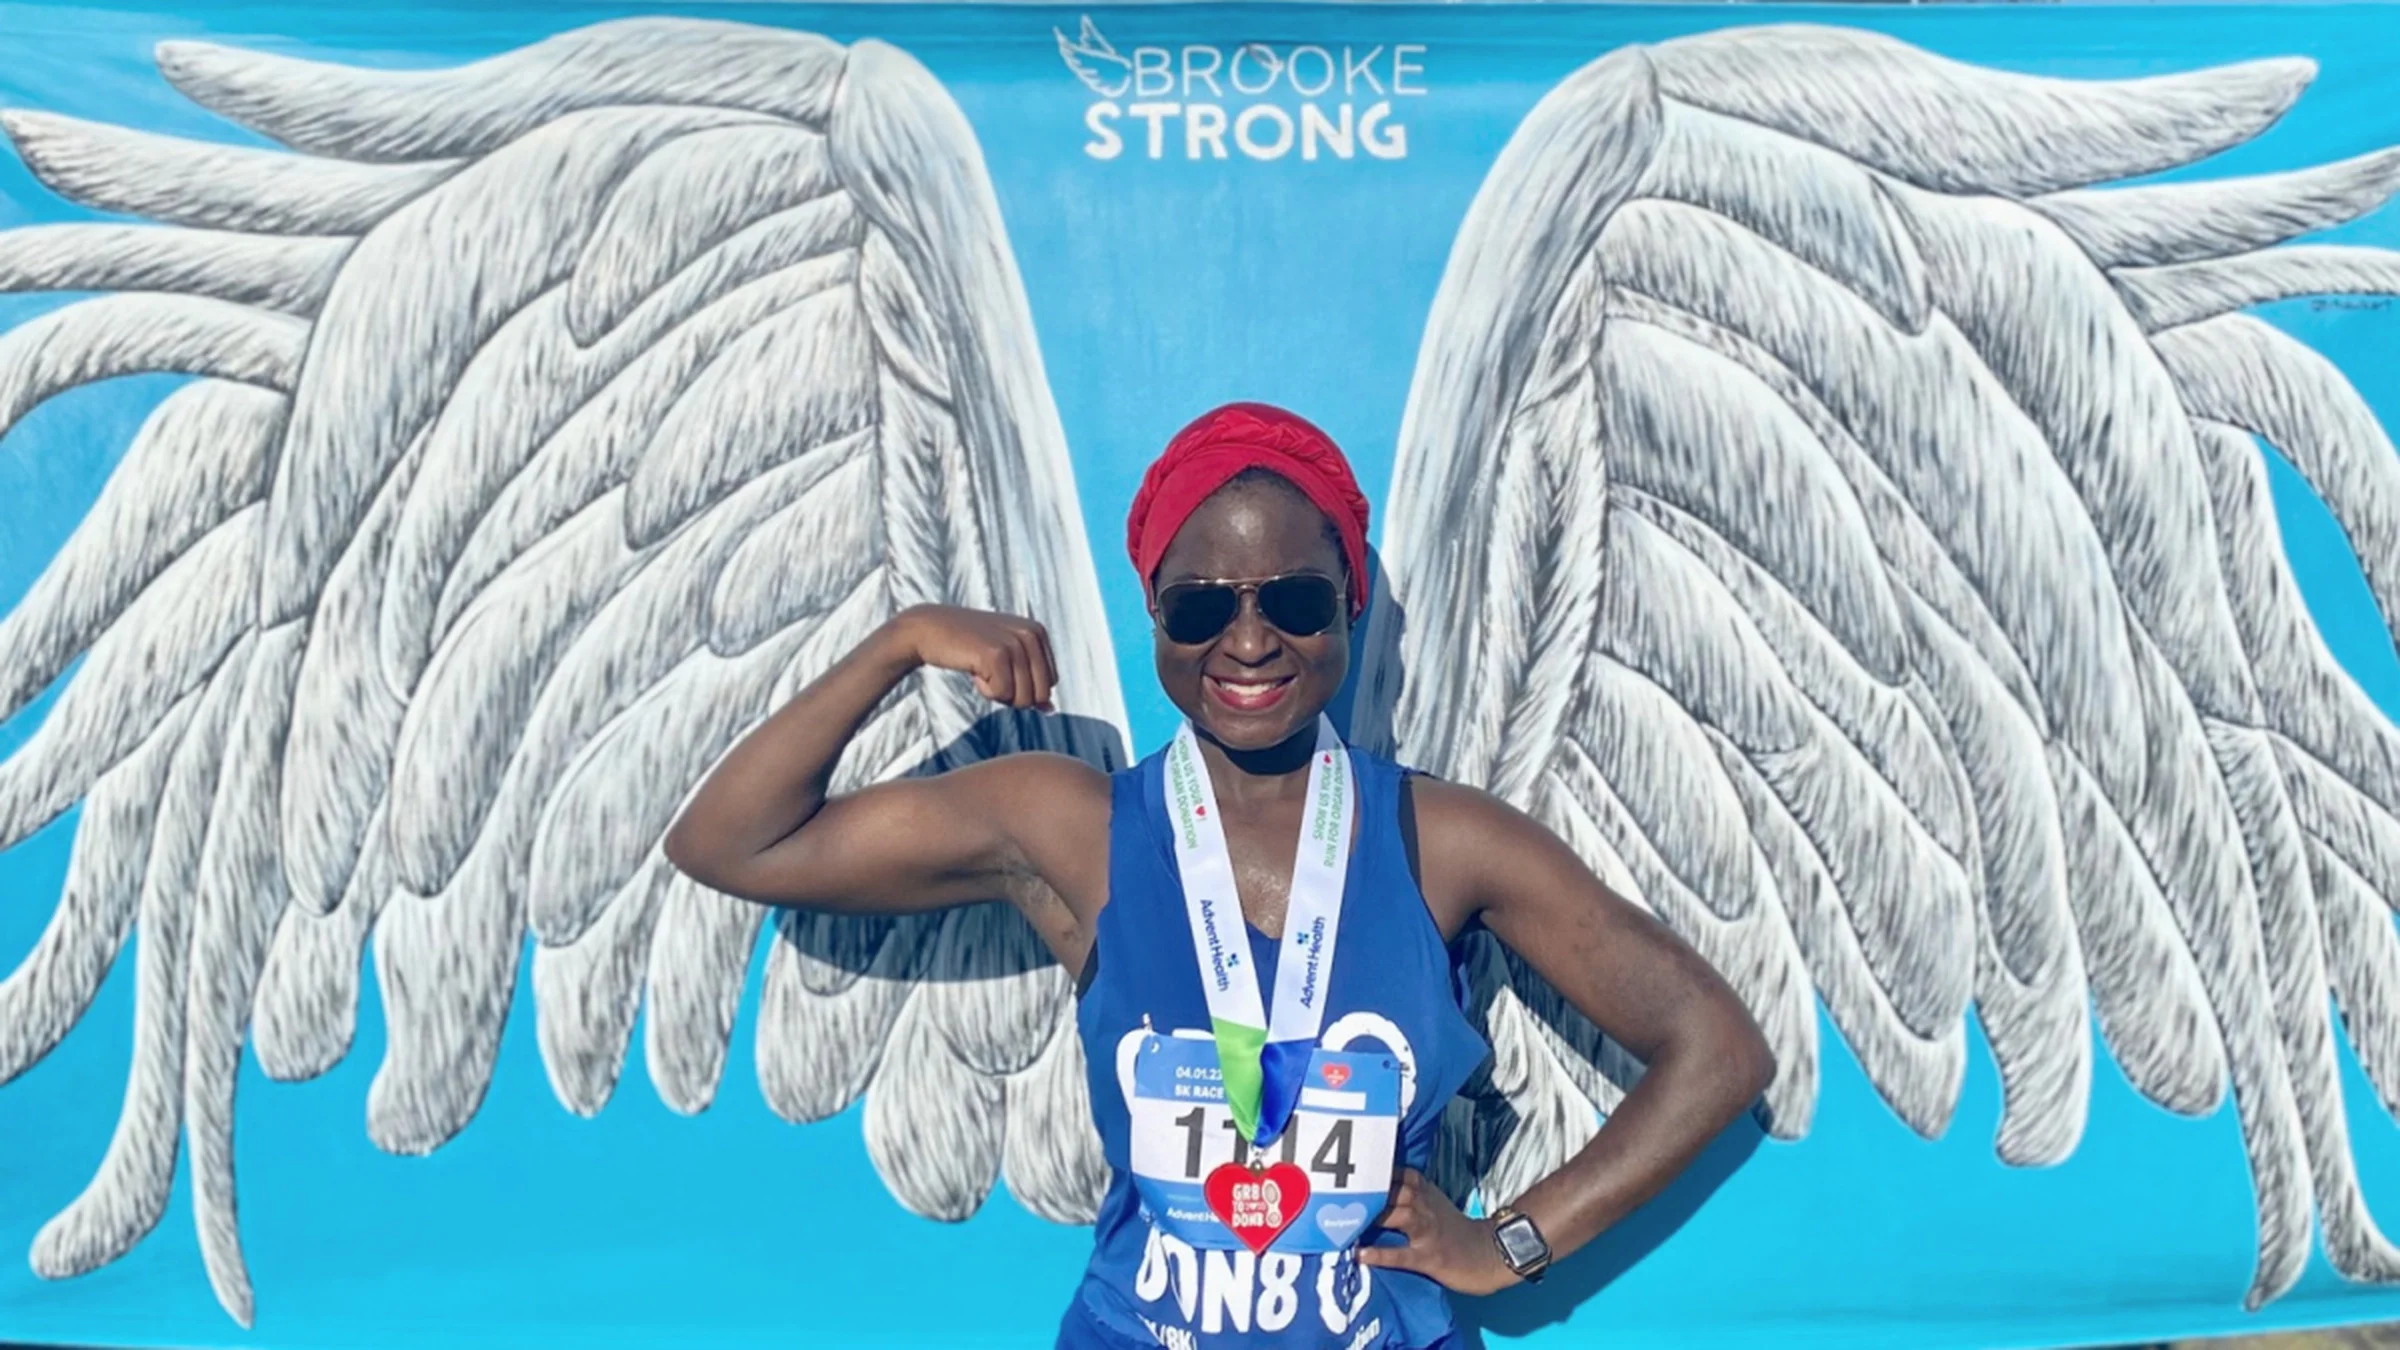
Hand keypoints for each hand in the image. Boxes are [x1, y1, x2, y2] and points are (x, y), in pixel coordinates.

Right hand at [890, 605, 1057, 710]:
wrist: (929, 629)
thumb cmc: (968, 647)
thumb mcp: (1006, 660)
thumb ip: (1031, 682)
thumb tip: (1051, 711)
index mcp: (1038, 632)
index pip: (1049, 684)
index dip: (1022, 688)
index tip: (999, 669)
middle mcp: (1032, 634)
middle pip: (1040, 695)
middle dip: (1013, 695)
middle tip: (990, 674)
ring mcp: (1015, 643)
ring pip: (1023, 698)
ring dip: (998, 693)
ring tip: (981, 669)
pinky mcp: (996, 654)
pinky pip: (1003, 695)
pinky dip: (985, 691)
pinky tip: (973, 670)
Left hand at [1358, 1169, 1520, 1295]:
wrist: (1489, 1253)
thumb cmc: (1453, 1227)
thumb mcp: (1432, 1200)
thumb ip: (1406, 1189)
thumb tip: (1370, 1182)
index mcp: (1424, 1191)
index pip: (1398, 1172)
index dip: (1374, 1169)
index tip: (1346, 1167)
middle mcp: (1425, 1207)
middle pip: (1396, 1191)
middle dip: (1370, 1192)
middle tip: (1339, 1193)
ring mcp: (1427, 1232)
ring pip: (1400, 1217)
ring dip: (1374, 1216)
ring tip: (1346, 1220)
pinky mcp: (1429, 1258)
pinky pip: (1402, 1255)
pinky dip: (1381, 1254)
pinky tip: (1360, 1254)